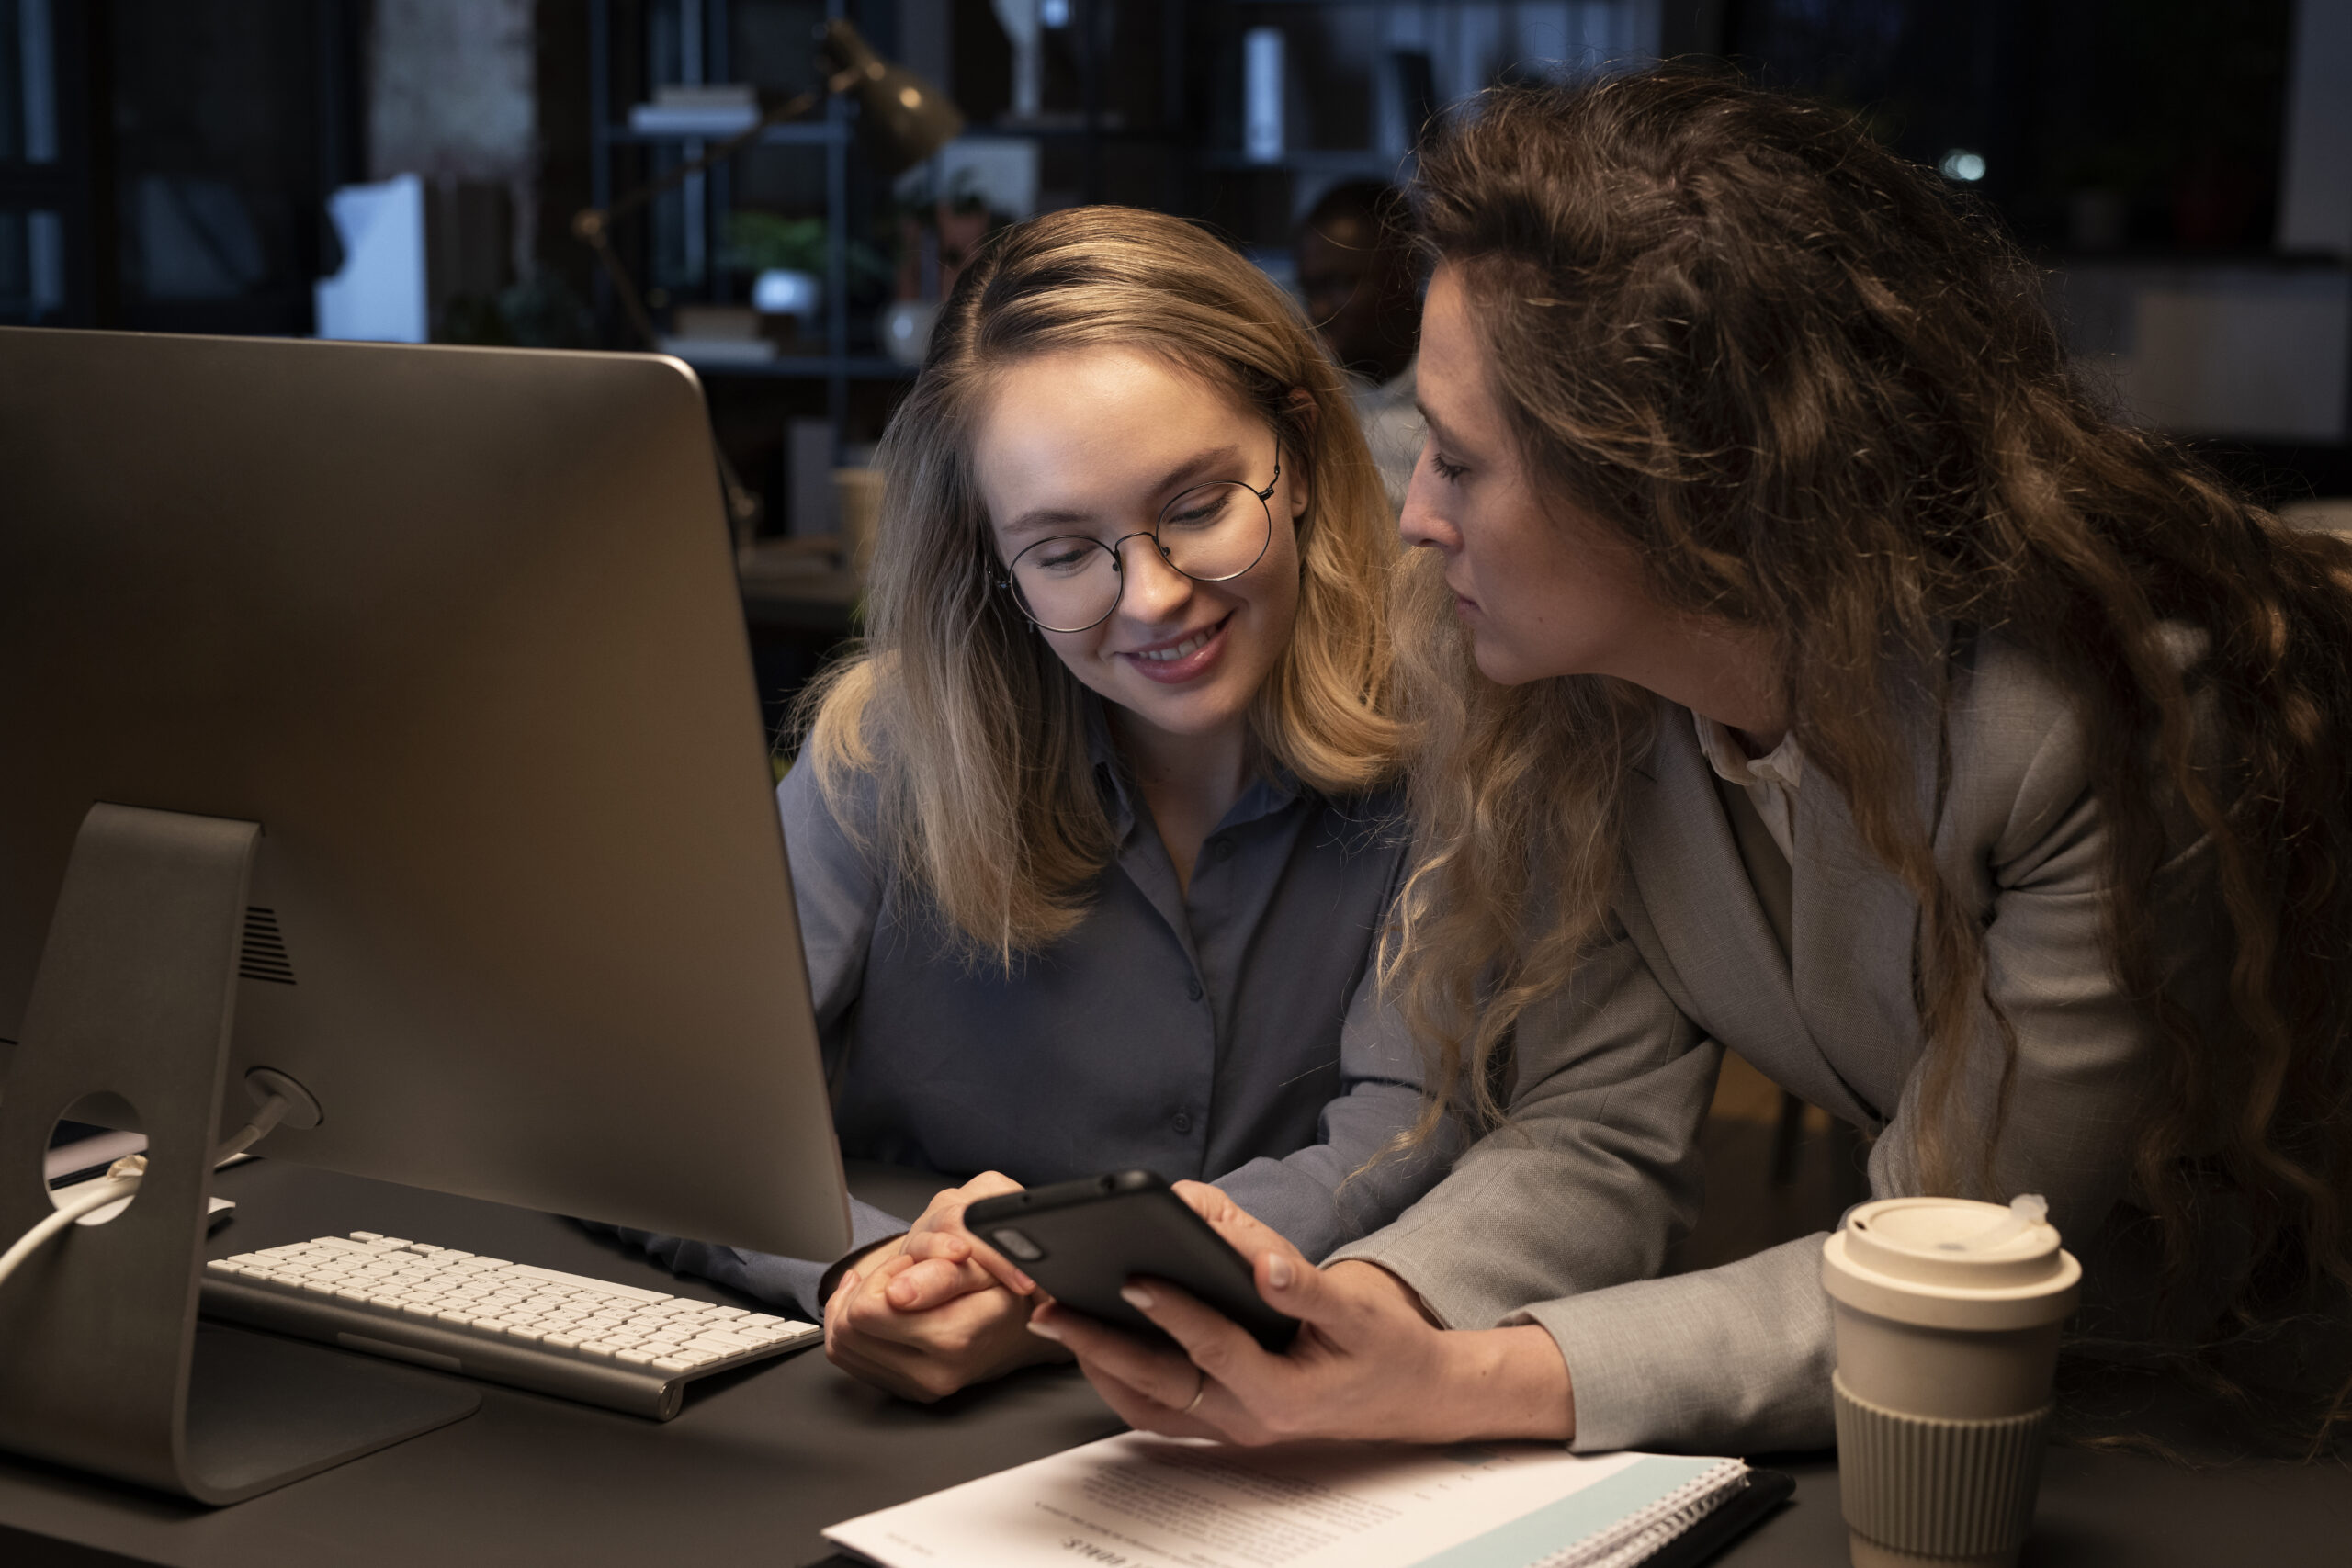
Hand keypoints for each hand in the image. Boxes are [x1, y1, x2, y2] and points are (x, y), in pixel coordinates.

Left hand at [820, 1172, 1063, 1401]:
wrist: (1020, 1326)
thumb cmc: (1003, 1286)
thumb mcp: (983, 1262)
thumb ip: (942, 1275)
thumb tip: (897, 1294)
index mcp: (955, 1338)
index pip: (868, 1313)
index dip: (884, 1276)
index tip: (911, 1264)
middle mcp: (936, 1374)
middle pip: (848, 1328)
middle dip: (870, 1290)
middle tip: (906, 1275)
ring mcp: (918, 1389)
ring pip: (841, 1344)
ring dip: (860, 1309)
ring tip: (897, 1291)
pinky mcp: (903, 1391)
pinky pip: (847, 1358)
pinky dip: (855, 1327)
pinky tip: (882, 1308)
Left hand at [1029, 1181, 1573, 1445]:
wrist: (1409, 1397)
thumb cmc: (1383, 1349)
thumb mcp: (1359, 1311)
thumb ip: (1308, 1287)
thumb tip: (1261, 1266)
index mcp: (1282, 1393)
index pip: (1214, 1349)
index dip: (1172, 1312)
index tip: (1132, 1276)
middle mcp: (1247, 1419)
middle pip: (1160, 1385)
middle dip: (1099, 1344)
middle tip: (1050, 1307)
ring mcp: (1230, 1427)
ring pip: (1147, 1404)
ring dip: (1097, 1364)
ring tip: (1055, 1319)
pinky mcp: (1220, 1420)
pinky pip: (1156, 1407)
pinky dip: (1118, 1376)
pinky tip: (1092, 1340)